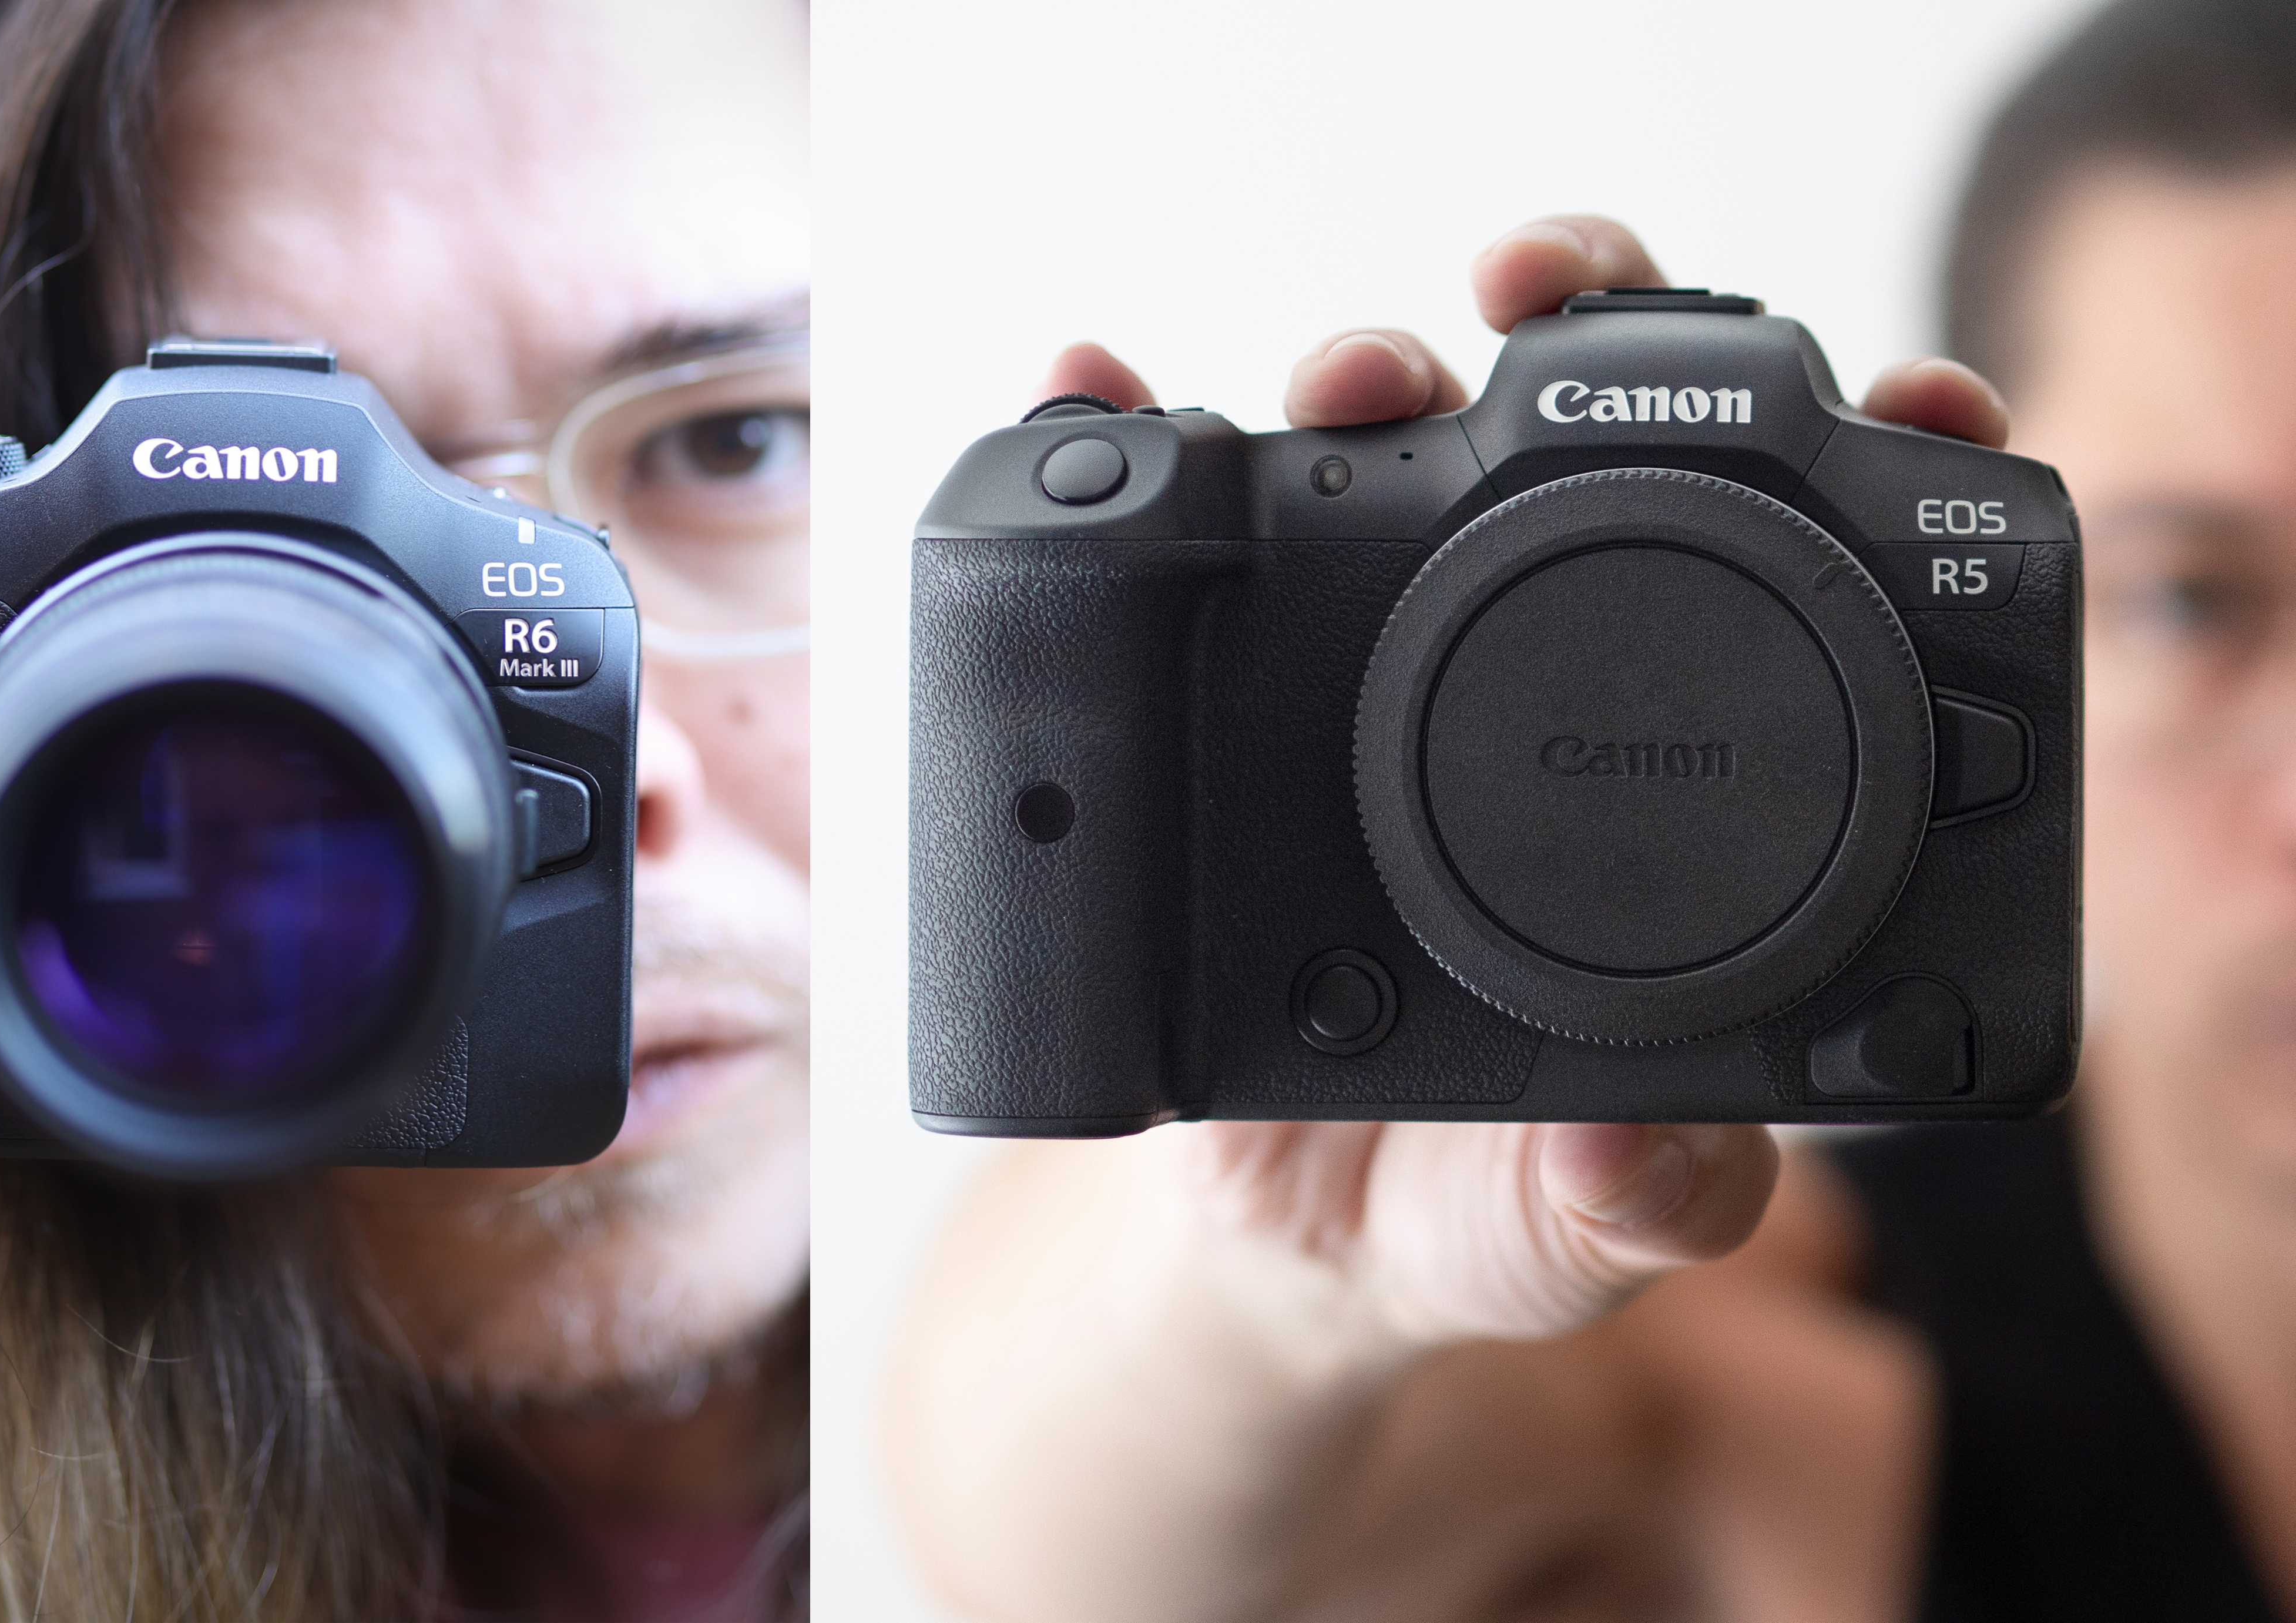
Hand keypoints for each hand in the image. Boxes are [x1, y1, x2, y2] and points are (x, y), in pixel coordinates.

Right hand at [1035, 217, 2007, 1347]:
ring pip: (1389, 469)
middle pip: (1582, 458)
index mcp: (1683, 792)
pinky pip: (1181, 553)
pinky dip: (1135, 447)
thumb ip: (1645, 1206)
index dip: (1866, 468)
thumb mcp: (1575, 1229)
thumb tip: (1648, 1153)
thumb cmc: (1463, 1202)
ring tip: (1345, 377)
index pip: (1809, 581)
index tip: (1899, 404)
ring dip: (1368, 375)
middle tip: (1552, 304)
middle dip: (1583, 331)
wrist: (1268, 1236)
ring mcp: (1374, 687)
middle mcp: (1536, 703)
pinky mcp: (1228, 704)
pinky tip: (1103, 397)